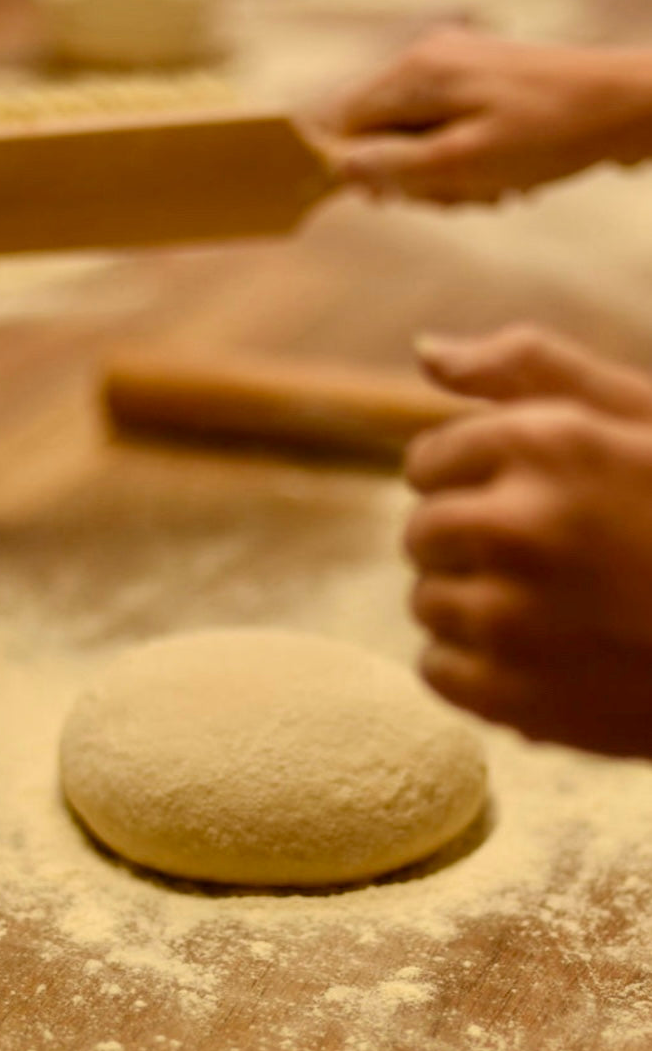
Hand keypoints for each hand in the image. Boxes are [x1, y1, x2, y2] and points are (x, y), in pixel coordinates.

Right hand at [313, 28, 651, 204]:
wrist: (628, 104)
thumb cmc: (549, 136)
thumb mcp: (462, 163)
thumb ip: (391, 165)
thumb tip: (334, 168)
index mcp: (415, 72)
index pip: (341, 122)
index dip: (353, 168)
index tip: (387, 199)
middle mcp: (426, 57)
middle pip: (376, 132)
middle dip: (407, 176)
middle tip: (456, 194)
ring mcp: (455, 64)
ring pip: (412, 137)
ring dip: (441, 176)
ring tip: (489, 187)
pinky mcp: (480, 78)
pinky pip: (446, 130)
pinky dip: (465, 161)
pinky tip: (503, 174)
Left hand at [404, 323, 651, 754]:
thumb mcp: (641, 415)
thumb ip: (529, 371)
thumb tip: (425, 350)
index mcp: (548, 444)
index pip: (429, 459)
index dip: (470, 478)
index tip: (518, 497)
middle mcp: (518, 526)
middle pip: (421, 532)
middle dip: (465, 538)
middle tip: (538, 555)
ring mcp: (513, 619)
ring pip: (426, 601)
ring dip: (470, 601)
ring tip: (548, 604)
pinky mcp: (517, 700)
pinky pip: (438, 670)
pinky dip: (475, 665)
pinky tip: (536, 655)